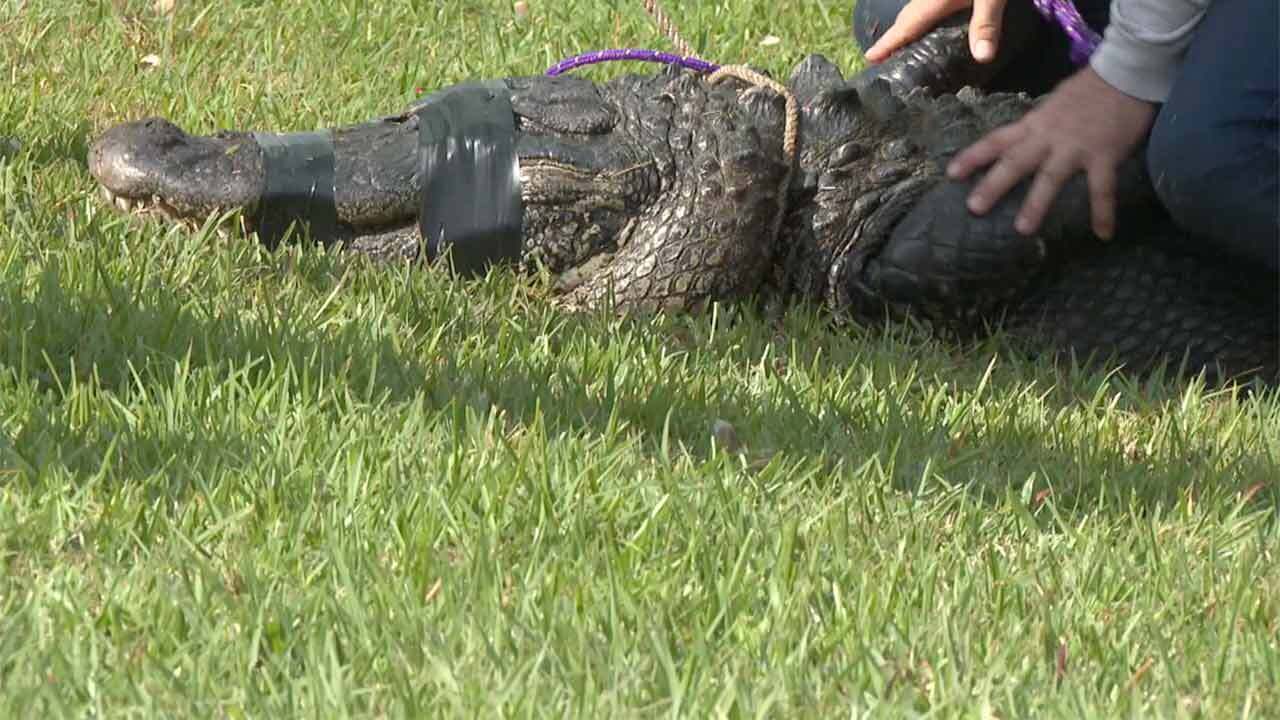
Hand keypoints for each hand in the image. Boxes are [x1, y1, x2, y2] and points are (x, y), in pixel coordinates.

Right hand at [864, 0, 1007, 63]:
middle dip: (894, 37)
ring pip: (915, 10)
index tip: (869, 57)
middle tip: (882, 57)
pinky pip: (927, 4)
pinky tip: (931, 23)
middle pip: (906, 18)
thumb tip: (982, 58)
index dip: (887, 43)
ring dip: (907, 27)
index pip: (906, 26)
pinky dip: (921, 18)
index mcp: (934, 0)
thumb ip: (987, 24)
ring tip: (903, 44)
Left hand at [946, 67, 1156, 239]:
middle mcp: (1049, 136)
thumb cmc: (1091, 89)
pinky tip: (1103, 234)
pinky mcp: (1104, 154)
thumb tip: (1021, 141)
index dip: (973, 157)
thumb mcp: (1054, 104)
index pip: (997, 140)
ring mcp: (1076, 146)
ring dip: (1036, 204)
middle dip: (993, 185)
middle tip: (974, 208)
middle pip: (1015, 161)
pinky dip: (1103, 211)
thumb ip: (1038, 125)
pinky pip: (1102, 187)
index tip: (951, 174)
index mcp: (1035, 123)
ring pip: (1050, 178)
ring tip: (1023, 230)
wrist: (1127, 72)